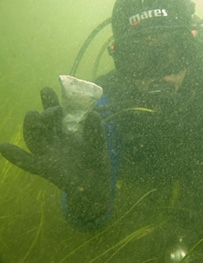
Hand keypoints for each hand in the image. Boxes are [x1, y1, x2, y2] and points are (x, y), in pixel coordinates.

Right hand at [0, 87, 111, 222]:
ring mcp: (49, 154)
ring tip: (34, 114)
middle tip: (50, 100)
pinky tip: (4, 146)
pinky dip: (16, 156)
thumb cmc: (95, 163)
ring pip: (34, 138)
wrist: (96, 186)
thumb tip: (92, 114)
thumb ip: (96, 132)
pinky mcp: (46, 169)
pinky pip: (28, 162)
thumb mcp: (98, 145)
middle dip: (44, 109)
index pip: (57, 114)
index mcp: (67, 132)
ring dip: (32, 126)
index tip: (47, 89)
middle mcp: (55, 140)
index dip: (50, 101)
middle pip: (44, 123)